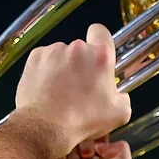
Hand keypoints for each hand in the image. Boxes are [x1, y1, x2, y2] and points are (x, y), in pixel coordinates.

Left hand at [15, 23, 130, 155]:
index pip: (101, 32)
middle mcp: (77, 48)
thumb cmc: (81, 120)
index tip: (97, 54)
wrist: (45, 127)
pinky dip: (46, 71)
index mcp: (100, 57)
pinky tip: (47, 89)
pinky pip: (44, 60)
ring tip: (60, 91)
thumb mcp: (118, 114)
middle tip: (79, 87)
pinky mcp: (35, 58)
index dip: (99, 41)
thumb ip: (123, 98)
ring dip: (63, 68)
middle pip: (81, 49)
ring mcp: (53, 51)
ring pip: (62, 55)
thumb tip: (118, 96)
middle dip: (81, 64)